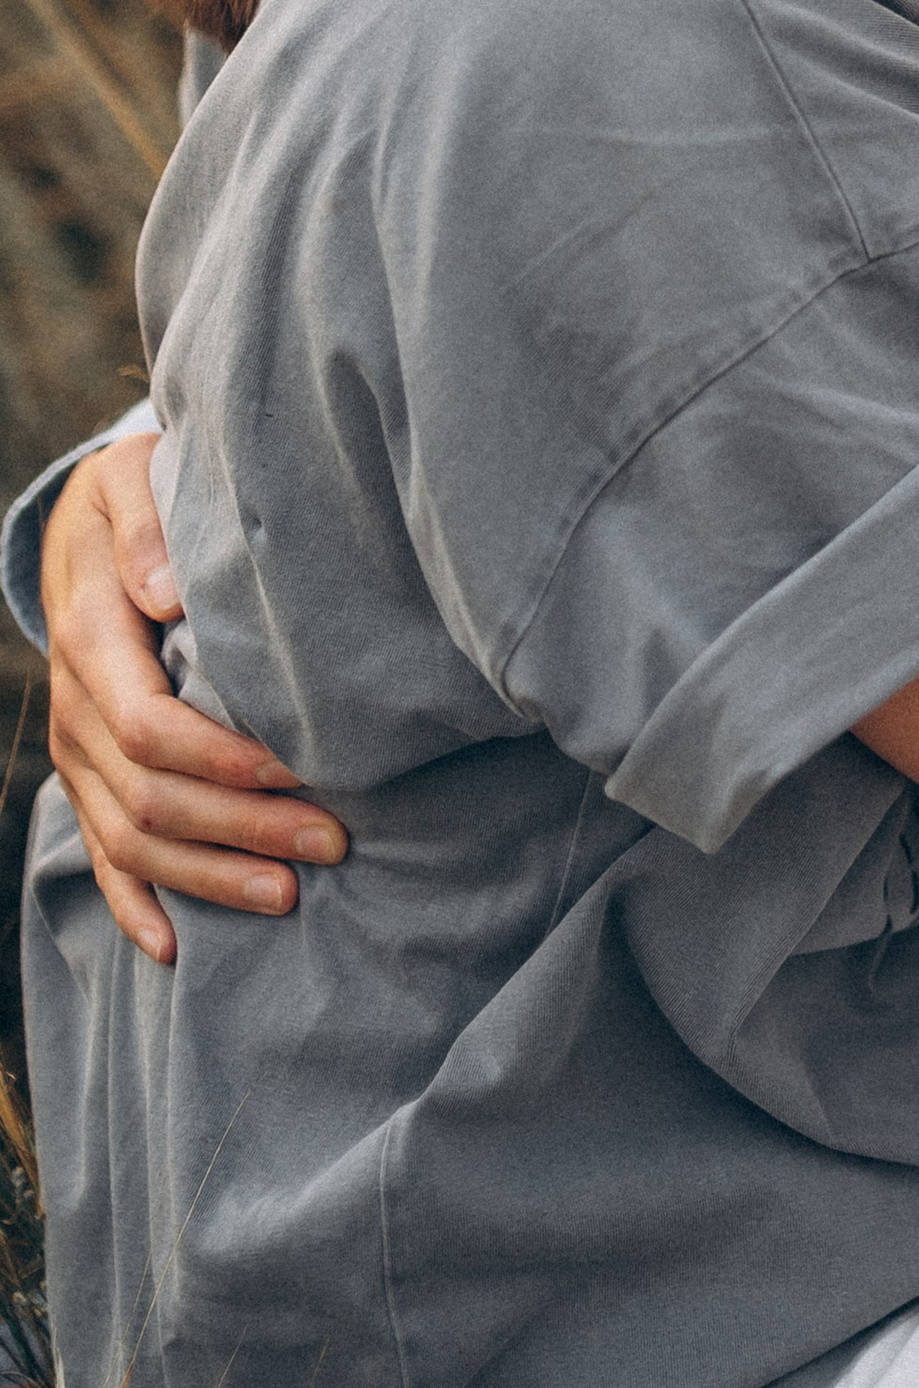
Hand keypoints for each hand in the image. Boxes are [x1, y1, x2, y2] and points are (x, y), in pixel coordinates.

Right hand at [39, 434, 345, 962]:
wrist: (80, 525)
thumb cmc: (133, 493)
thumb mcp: (132, 480)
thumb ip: (146, 528)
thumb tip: (164, 592)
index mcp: (93, 640)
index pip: (152, 727)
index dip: (225, 760)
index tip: (302, 767)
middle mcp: (76, 710)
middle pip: (152, 797)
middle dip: (243, 828)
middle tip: (335, 840)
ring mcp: (75, 752)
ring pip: (130, 840)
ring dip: (209, 876)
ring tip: (291, 896)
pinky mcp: (84, 775)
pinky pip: (99, 853)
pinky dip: (135, 903)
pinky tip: (176, 946)